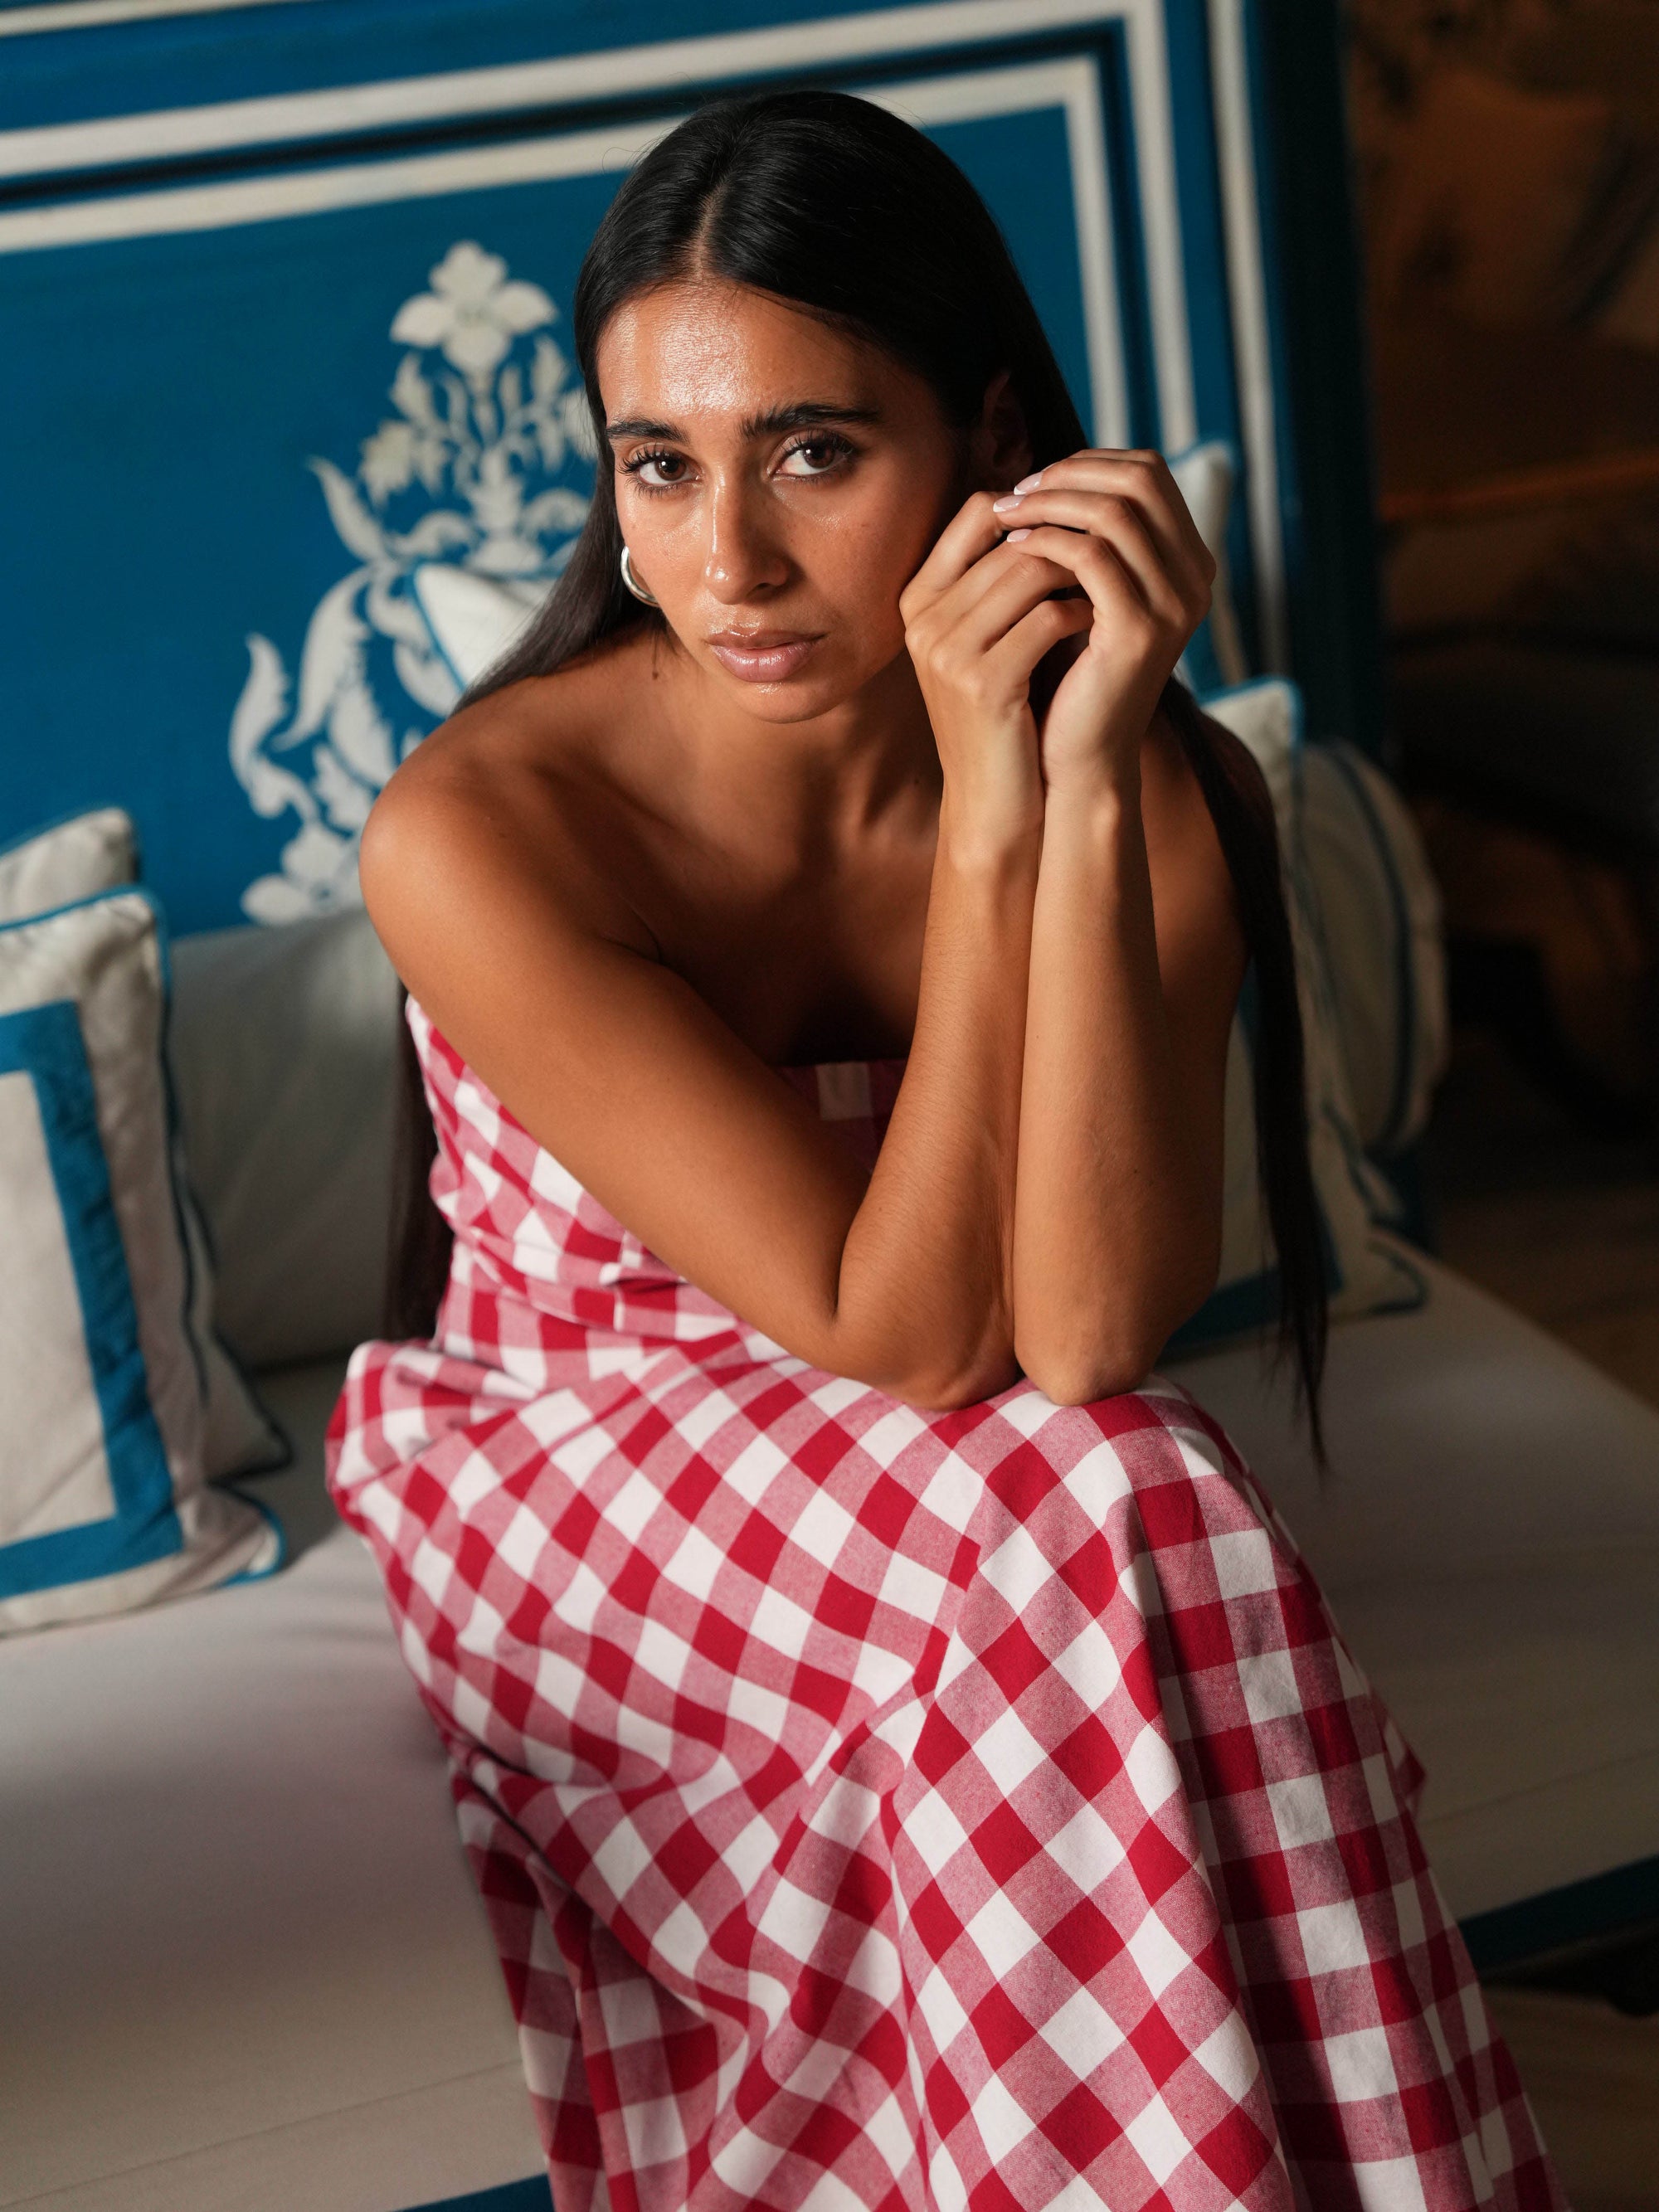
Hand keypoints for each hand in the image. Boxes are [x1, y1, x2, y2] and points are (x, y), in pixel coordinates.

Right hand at [900, 489, 1096, 849]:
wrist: (991, 801)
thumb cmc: (1003, 713)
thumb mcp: (989, 640)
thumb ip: (1002, 580)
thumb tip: (1056, 506)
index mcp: (919, 599)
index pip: (978, 511)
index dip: (1038, 508)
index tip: (1082, 524)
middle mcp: (924, 619)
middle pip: (1010, 537)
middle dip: (1069, 538)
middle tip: (1115, 545)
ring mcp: (948, 650)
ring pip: (1029, 570)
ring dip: (1081, 571)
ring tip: (1113, 580)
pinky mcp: (982, 683)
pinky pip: (1045, 619)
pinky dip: (1082, 613)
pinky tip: (1102, 621)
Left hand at [987, 449, 1213, 794]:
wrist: (1078, 757)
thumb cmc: (1071, 676)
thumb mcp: (1086, 595)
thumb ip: (1088, 539)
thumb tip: (1050, 473)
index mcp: (1188, 562)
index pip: (1148, 473)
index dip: (1089, 464)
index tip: (1035, 480)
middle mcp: (1195, 578)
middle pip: (1140, 480)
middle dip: (1070, 474)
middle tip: (1016, 491)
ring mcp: (1174, 604)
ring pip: (1115, 512)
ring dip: (1051, 504)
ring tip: (1006, 515)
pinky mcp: (1140, 630)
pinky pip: (1092, 556)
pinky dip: (1047, 542)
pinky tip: (1012, 550)